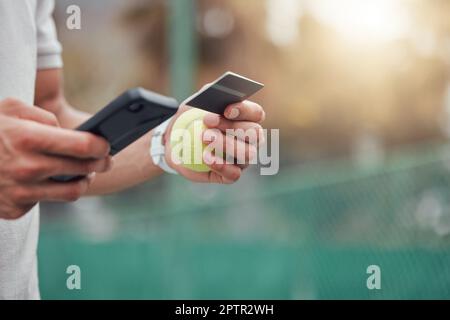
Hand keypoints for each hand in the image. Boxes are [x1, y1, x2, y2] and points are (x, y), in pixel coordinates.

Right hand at [0, 98, 112, 219]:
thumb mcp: (8, 109)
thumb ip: (43, 117)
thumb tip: (68, 133)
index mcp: (27, 139)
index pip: (83, 146)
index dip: (102, 146)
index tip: (107, 144)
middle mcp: (27, 168)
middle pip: (83, 170)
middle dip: (100, 164)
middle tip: (105, 160)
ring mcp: (20, 192)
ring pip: (71, 193)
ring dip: (82, 181)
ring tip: (84, 173)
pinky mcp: (14, 209)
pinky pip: (44, 202)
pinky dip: (48, 191)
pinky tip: (44, 181)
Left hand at [164, 100, 265, 183]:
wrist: (174, 143)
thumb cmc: (190, 120)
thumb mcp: (195, 102)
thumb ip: (207, 94)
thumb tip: (216, 91)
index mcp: (247, 119)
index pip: (257, 113)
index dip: (245, 110)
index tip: (226, 109)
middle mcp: (250, 140)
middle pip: (255, 134)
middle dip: (232, 127)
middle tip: (207, 122)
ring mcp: (242, 159)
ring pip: (248, 154)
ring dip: (227, 145)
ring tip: (204, 138)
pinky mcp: (230, 175)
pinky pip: (234, 174)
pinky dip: (221, 165)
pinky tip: (206, 157)